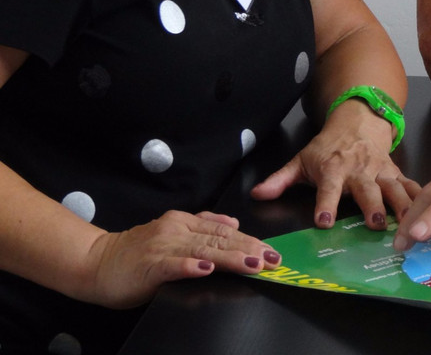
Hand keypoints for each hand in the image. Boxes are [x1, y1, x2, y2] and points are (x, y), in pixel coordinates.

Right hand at [82, 210, 278, 308]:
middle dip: (249, 249)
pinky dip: (191, 267)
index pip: (225, 230)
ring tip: (251, 264)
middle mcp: (176, 229)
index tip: (272, 251)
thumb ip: (202, 228)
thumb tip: (233, 224)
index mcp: (184, 222)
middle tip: (272, 259)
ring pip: (203, 250)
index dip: (251, 240)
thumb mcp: (173, 234)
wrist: (95, 263)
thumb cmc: (136, 254)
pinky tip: (206, 269)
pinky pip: (173, 264)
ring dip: (229, 257)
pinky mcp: (149, 264)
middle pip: (220, 239)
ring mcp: (162, 246)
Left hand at [250, 102, 419, 230]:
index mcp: (333, 168)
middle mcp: (359, 170)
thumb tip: (256, 195)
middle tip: (375, 225)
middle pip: (366, 190)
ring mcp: (380, 171)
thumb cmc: (327, 147)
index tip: (323, 222)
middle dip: (372, 206)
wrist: (358, 122)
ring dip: (400, 205)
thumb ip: (280, 180)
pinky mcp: (395, 173)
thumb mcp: (301, 160)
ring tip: (406, 222)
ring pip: (393, 188)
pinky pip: (410, 185)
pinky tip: (427, 211)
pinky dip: (419, 197)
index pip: (328, 188)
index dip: (325, 204)